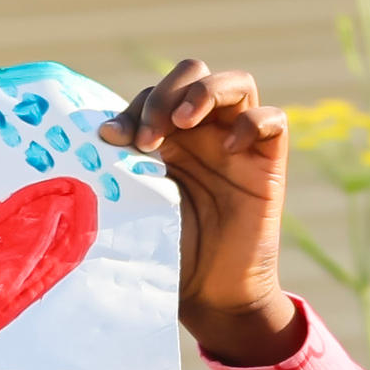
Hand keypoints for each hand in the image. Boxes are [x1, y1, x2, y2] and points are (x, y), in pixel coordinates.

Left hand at [106, 60, 298, 366]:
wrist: (210, 296)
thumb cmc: (168, 254)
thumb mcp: (137, 203)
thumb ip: (123, 167)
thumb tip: (96, 134)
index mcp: (169, 138)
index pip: (153, 94)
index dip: (132, 108)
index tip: (109, 139)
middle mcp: (204, 134)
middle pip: (192, 74)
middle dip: (165, 93)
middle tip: (148, 139)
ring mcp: (238, 145)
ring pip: (236, 84)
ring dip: (204, 93)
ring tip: (182, 123)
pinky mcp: (268, 163)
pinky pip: (273, 120)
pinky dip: (252, 123)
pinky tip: (230, 150)